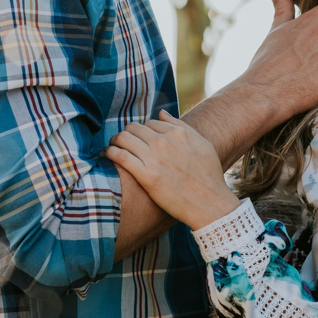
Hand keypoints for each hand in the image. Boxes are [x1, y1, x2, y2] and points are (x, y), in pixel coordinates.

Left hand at [107, 111, 241, 229]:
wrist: (210, 204)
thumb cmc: (208, 175)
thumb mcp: (201, 144)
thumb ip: (181, 126)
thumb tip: (161, 113)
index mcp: (178, 133)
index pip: (150, 123)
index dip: (143, 131)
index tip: (139, 139)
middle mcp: (164, 142)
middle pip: (134, 128)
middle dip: (126, 133)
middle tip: (122, 142)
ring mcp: (154, 158)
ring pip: (124, 138)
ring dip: (115, 141)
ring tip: (112, 147)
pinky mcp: (146, 175)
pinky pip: (120, 156)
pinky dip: (110, 152)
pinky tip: (108, 155)